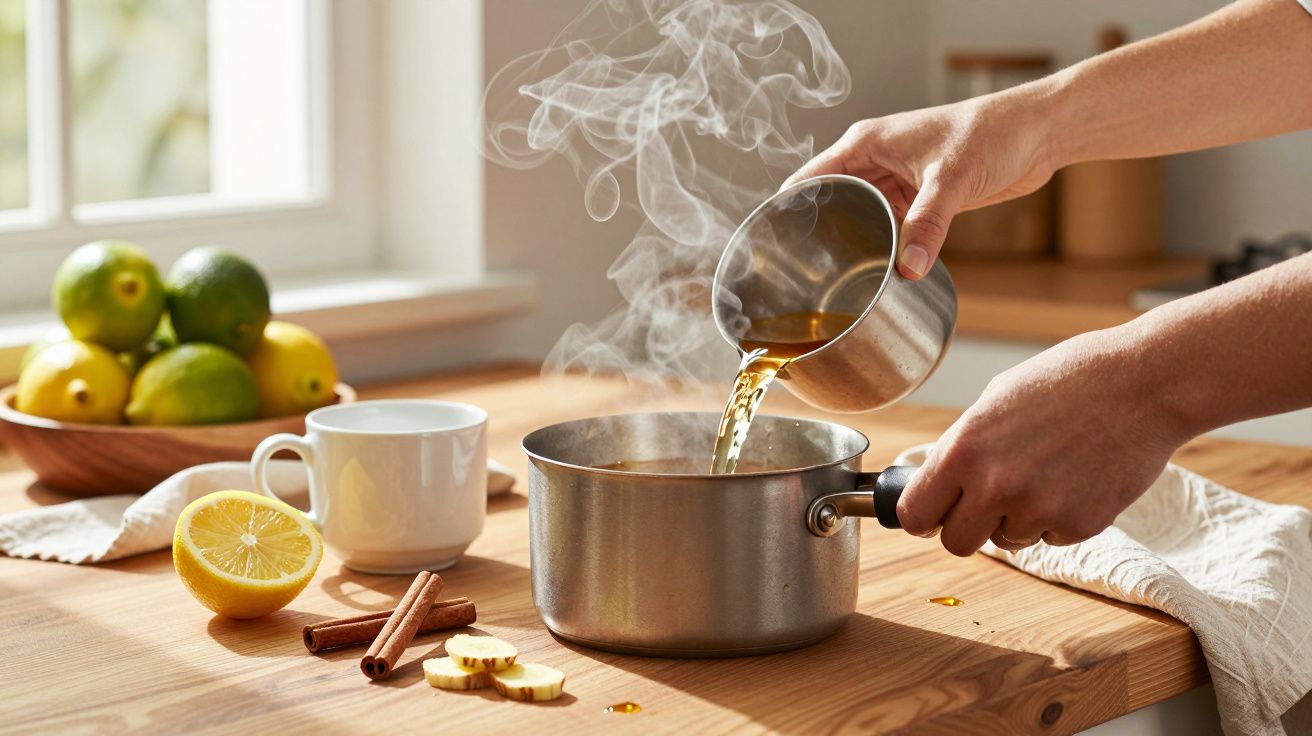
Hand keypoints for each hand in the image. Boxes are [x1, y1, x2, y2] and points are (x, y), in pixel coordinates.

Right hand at [783, 88, 1058, 279]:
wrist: (1037, 133)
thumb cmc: (991, 134)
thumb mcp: (952, 180)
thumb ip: (928, 225)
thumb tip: (908, 270)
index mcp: (864, 145)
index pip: (809, 179)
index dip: (788, 209)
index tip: (773, 243)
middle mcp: (873, 162)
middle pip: (829, 203)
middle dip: (818, 235)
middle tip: (804, 275)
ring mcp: (895, 181)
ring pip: (859, 218)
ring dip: (853, 243)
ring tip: (834, 280)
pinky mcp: (917, 199)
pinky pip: (889, 228)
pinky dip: (882, 246)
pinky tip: (877, 271)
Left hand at [896, 326, 1190, 555]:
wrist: (1143, 383)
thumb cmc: (1068, 380)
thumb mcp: (995, 402)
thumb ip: (964, 448)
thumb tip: (940, 482)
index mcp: (962, 450)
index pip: (914, 514)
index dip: (923, 517)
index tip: (933, 515)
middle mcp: (994, 485)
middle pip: (956, 542)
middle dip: (968, 527)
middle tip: (988, 503)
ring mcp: (1038, 509)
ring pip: (1006, 541)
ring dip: (1017, 519)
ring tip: (1046, 473)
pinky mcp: (1079, 525)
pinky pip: (1050, 538)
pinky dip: (1057, 519)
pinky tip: (1076, 479)